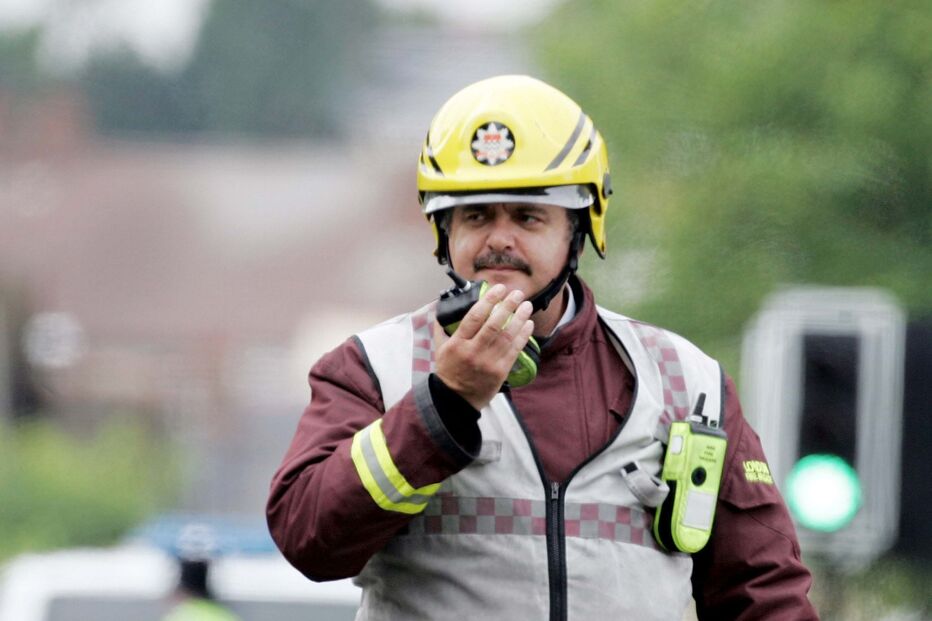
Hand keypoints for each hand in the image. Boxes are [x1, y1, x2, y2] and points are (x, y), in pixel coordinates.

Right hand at [433, 284, 534, 409]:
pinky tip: (528, 324)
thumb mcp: (440, 349)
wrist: (456, 400)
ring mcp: (488, 362)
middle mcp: (473, 351)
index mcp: (458, 343)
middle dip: (507, 306)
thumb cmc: (449, 371)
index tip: (498, 289)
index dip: (488, 300)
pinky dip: (523, 336)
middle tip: (517, 293)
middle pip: (494, 324)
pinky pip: (514, 350)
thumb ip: (442, 328)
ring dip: (519, 318)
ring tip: (526, 305)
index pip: (475, 316)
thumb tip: (442, 308)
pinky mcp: (500, 371)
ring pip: (507, 336)